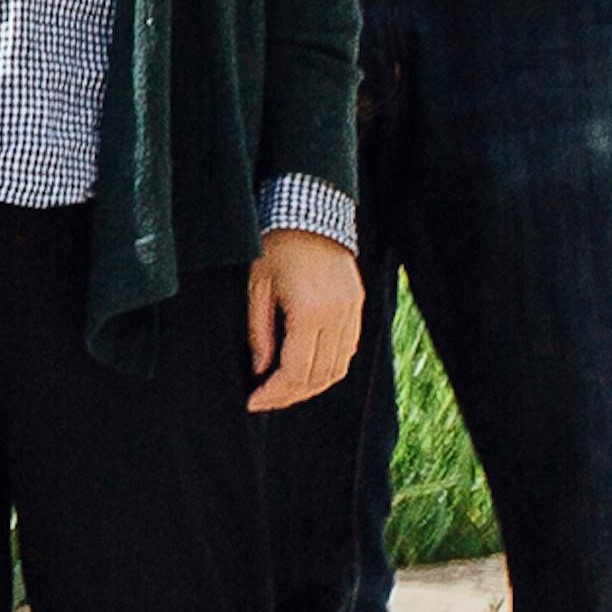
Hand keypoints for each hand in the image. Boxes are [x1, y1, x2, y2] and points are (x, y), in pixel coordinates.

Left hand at [245, 227, 364, 412]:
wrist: (310, 210)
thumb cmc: (275, 244)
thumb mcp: (257, 287)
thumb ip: (259, 333)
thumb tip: (259, 371)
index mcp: (310, 311)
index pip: (295, 371)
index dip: (274, 393)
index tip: (252, 401)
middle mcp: (338, 315)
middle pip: (318, 375)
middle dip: (290, 395)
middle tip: (265, 401)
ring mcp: (352, 310)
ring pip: (338, 367)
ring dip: (311, 386)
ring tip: (284, 392)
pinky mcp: (358, 305)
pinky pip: (348, 349)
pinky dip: (329, 367)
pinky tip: (307, 371)